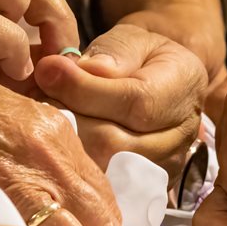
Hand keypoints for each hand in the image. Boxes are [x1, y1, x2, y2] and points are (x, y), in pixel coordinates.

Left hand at [34, 24, 207, 180]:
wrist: (161, 83)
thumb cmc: (141, 56)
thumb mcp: (131, 38)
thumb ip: (113, 52)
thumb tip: (84, 71)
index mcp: (185, 85)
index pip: (136, 102)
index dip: (86, 91)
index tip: (48, 73)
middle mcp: (183, 132)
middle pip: (118, 145)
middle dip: (72, 121)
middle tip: (41, 99)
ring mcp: (169, 165)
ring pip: (108, 170)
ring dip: (70, 145)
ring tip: (51, 120)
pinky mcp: (149, 187)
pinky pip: (107, 186)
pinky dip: (79, 167)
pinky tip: (65, 144)